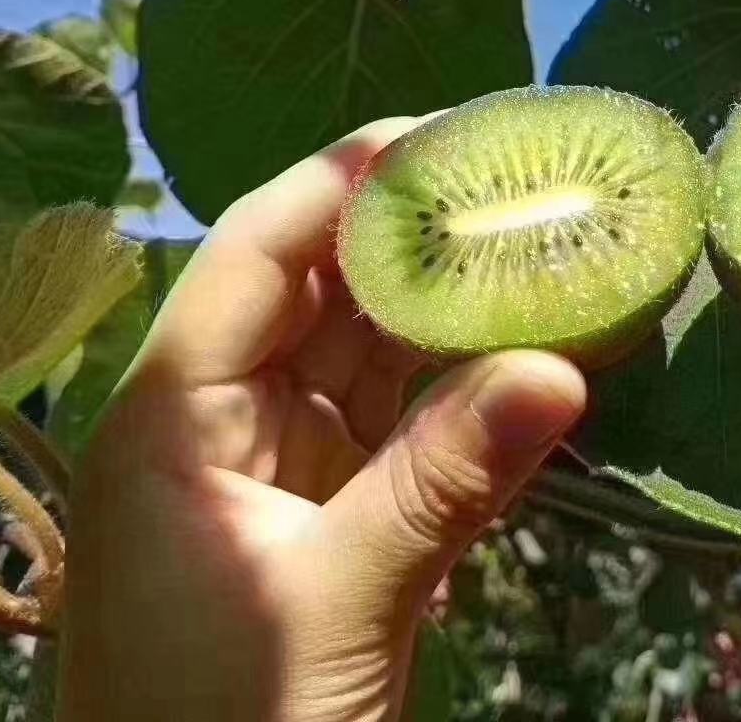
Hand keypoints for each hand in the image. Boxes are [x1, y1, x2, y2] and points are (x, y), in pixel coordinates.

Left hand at [57, 119, 586, 721]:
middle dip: (423, 247)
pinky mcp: (346, 528)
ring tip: (556, 259)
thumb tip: (564, 367)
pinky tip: (546, 366)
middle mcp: (230, 424)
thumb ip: (444, 480)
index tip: (444, 137)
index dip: (342, 185)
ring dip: (463, 325)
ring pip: (383, 368)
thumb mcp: (330, 602)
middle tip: (528, 188)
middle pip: (330, 299)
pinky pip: (417, 441)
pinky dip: (477, 410)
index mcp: (175, 416)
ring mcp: (292, 476)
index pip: (257, 256)